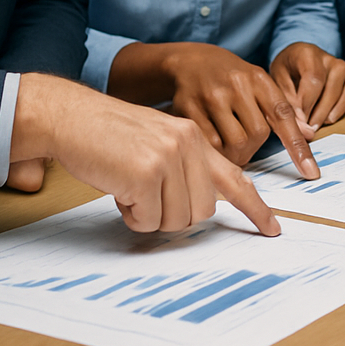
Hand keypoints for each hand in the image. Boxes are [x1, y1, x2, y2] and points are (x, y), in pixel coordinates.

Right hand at [10, 73, 279, 234]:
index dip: (255, 208)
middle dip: (173, 214)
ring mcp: (169, 158)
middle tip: (145, 196)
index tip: (272, 228)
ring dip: (149, 215)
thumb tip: (198, 209)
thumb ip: (183, 167)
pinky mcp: (146, 174)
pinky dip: (131, 215)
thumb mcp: (158, 141)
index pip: (236, 178)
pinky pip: (147, 220)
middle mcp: (189, 145)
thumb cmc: (109, 135)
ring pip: (175, 220)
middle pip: (202, 212)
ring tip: (129, 186)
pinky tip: (118, 190)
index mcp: (195, 138)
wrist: (72, 117)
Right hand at [108, 41, 319, 176]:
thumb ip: (281, 109)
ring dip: (234, 153)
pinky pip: (209, 145)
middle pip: (256, 135)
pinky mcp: (188, 108)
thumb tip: (309, 134)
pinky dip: (215, 152)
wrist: (192, 61)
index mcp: (258, 79)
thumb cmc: (233, 79)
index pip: (284, 115)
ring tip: (228, 142)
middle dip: (253, 147)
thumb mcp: (259, 84)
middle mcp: (236, 84)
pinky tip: (212, 142)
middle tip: (244, 142)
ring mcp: (211, 96)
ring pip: (233, 144)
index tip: (312, 173)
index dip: (298, 147)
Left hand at [270, 42, 344, 127]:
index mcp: (306, 53)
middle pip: (328, 87)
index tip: (300, 120)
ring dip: (329, 112)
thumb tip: (303, 125)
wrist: (294, 59)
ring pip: (341, 90)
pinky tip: (330, 118)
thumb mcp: (277, 83)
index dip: (307, 103)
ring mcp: (340, 64)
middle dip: (318, 112)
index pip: (313, 79)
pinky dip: (342, 107)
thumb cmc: (285, 71)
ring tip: (315, 124)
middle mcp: (326, 56)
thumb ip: (288, 102)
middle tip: (307, 128)